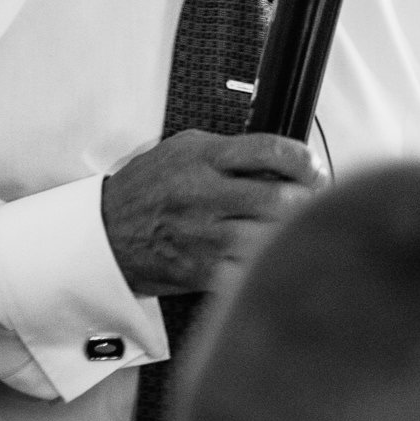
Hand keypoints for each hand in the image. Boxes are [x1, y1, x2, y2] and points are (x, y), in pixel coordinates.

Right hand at [101, 130, 323, 297]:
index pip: (270, 151)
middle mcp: (204, 195)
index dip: (304, 159)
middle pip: (280, 198)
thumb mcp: (182, 151)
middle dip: (307, 200)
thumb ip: (228, 151)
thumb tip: (280, 158)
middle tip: (314, 201)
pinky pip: (250, 266)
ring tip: (296, 227)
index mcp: (202, 158)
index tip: (313, 168)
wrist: (105, 233)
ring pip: (270, 236)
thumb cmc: (147, 189)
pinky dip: (268, 260)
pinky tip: (271, 253)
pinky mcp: (203, 270)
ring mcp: (205, 235)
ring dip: (291, 233)